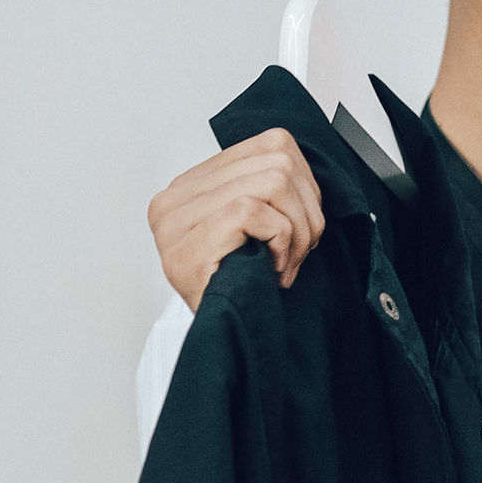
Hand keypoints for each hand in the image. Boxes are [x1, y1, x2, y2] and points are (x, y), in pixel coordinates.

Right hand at [149, 128, 324, 305]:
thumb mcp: (251, 227)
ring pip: (272, 182)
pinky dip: (282, 241)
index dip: (306, 184)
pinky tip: (275, 267)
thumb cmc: (240, 285)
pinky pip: (255, 211)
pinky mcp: (187, 245)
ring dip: (299, 229)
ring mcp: (175, 223)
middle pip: (278, 161)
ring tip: (287, 261)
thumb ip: (262, 187)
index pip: (271, 145)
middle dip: (308, 210)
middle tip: (299, 250)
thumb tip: (296, 166)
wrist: (224, 337)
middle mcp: (173, 199)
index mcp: (188, 186)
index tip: (303, 223)